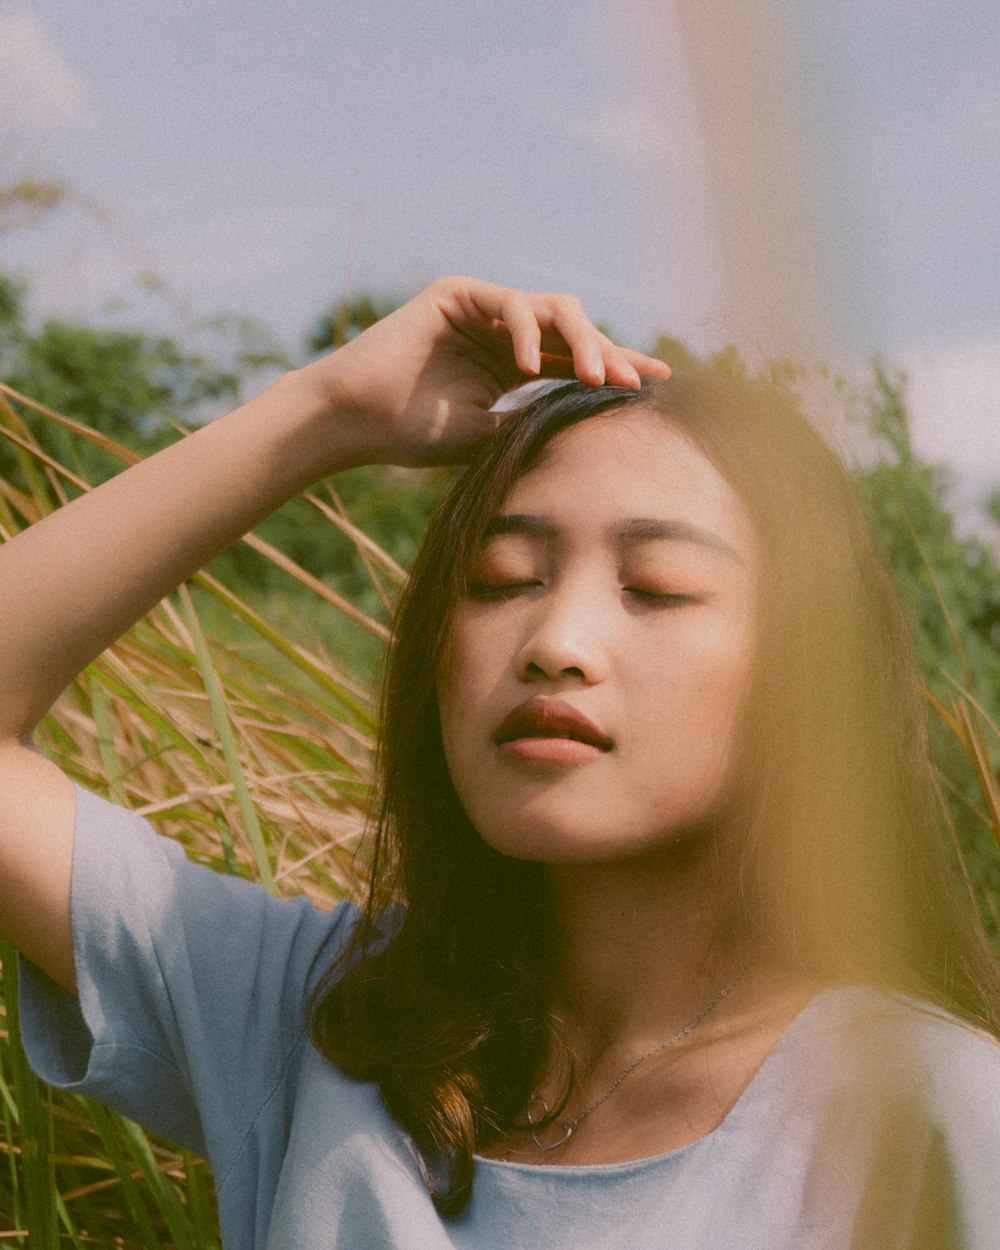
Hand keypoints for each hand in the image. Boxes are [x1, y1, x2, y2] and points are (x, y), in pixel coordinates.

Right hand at [297, 276, 671, 467]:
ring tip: (594, 376)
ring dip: (580, 340)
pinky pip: (508, 302)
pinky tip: (527, 364)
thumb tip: (590, 422)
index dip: (615, 367)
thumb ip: (534, 419)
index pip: (573, 360)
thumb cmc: (413, 436)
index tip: (658, 383)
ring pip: (551, 308)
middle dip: (607, 354)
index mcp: (510, 365)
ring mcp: (481, 309)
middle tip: (631, 383)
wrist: (357, 423)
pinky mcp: (457, 293)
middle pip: (572, 329)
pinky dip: (523, 329)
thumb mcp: (490, 435)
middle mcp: (501, 332)